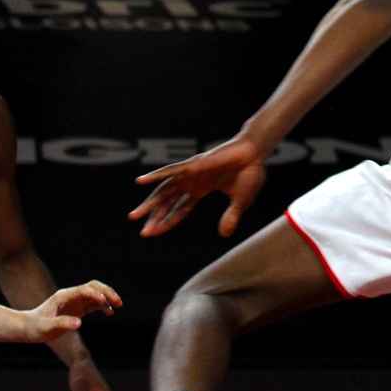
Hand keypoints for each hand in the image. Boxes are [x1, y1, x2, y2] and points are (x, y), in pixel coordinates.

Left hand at [20, 282, 120, 342]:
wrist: (28, 328)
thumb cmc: (34, 327)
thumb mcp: (45, 328)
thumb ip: (62, 324)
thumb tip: (79, 323)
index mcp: (63, 296)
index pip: (83, 290)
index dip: (94, 294)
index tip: (104, 301)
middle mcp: (71, 296)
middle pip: (93, 286)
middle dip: (106, 291)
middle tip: (117, 301)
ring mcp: (75, 301)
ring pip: (96, 294)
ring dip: (107, 297)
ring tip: (118, 306)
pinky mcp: (78, 309)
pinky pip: (94, 305)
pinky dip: (103, 307)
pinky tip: (110, 313)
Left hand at [128, 136, 268, 238]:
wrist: (256, 155)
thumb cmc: (250, 174)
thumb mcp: (241, 202)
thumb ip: (231, 217)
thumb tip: (224, 235)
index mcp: (201, 189)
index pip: (180, 209)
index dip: (169, 221)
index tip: (156, 233)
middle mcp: (192, 181)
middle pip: (168, 201)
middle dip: (155, 216)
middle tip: (143, 233)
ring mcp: (191, 172)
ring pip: (165, 189)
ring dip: (149, 203)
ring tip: (134, 216)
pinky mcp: (193, 165)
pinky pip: (171, 171)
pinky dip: (155, 175)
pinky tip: (140, 181)